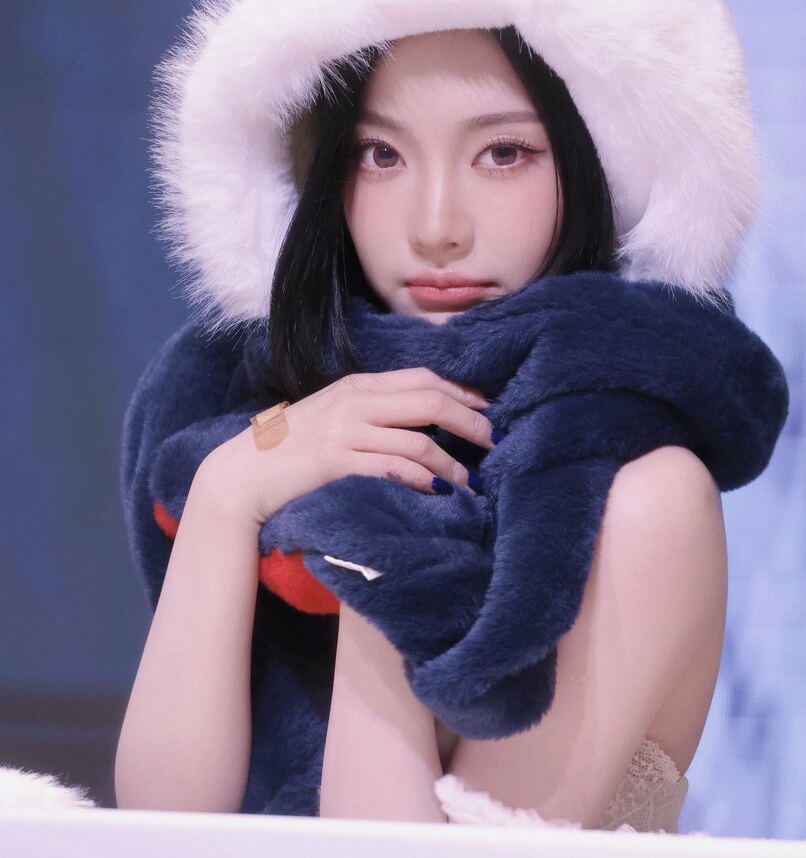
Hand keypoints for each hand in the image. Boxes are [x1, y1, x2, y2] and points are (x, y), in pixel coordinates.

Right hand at [200, 368, 494, 527]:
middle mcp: (355, 401)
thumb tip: (418, 419)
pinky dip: (424, 481)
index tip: (490, 410)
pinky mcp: (337, 462)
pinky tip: (439, 494)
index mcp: (357, 384)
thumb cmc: (289, 448)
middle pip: (431, 400)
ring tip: (473, 483)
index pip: (424, 378)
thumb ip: (370, 409)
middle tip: (496, 443)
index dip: (464, 393)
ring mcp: (346, 430)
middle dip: (471, 422)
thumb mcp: (332, 415)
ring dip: (454, 464)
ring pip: (419, 440)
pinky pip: (394, 469)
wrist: (241, 475)